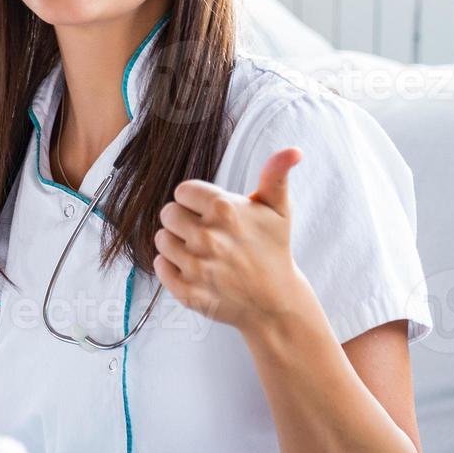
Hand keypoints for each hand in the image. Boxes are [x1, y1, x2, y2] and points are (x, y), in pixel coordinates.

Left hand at [152, 148, 305, 329]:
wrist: (275, 302)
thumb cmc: (273, 249)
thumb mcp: (278, 210)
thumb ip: (276, 175)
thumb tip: (293, 150)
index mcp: (224, 210)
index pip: (182, 191)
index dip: (194, 201)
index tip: (209, 212)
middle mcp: (207, 237)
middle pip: (167, 213)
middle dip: (183, 220)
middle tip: (204, 232)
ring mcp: (196, 266)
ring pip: (161, 239)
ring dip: (175, 243)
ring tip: (199, 251)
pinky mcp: (188, 291)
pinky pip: (160, 267)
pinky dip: (170, 267)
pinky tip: (193, 269)